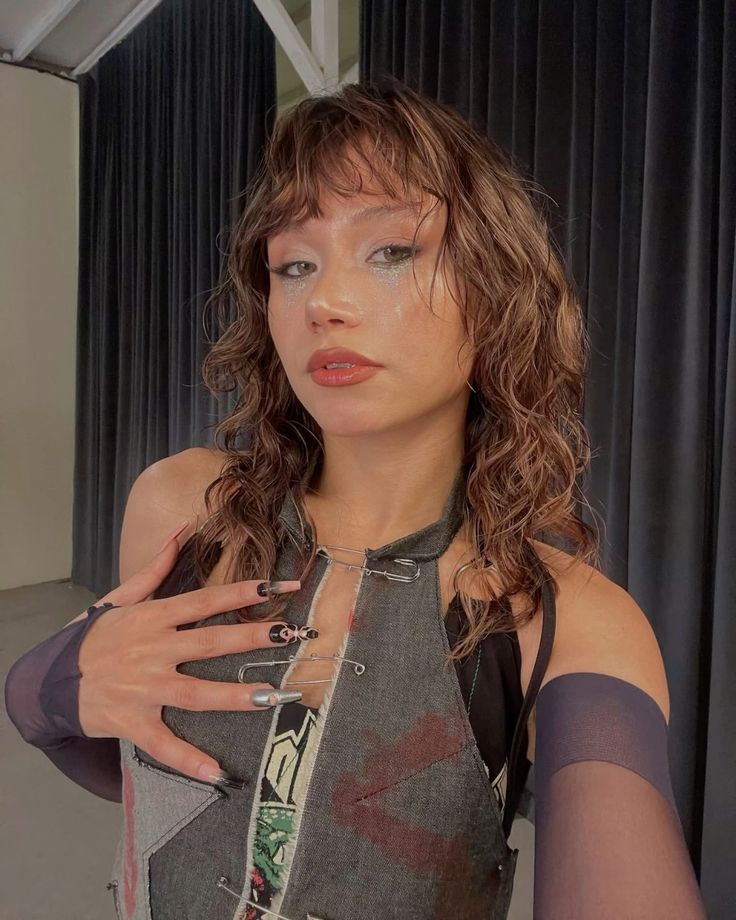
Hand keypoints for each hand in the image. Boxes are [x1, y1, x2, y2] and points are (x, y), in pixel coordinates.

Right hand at [76, 523, 305, 783]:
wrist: (47, 681)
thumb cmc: (91, 639)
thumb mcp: (118, 598)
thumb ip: (154, 568)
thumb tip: (182, 533)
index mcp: (152, 618)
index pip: (206, 601)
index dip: (244, 593)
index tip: (280, 587)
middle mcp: (152, 651)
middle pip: (210, 642)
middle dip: (253, 637)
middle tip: (291, 634)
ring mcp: (144, 688)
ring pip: (196, 693)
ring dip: (235, 695)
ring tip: (272, 696)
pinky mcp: (133, 722)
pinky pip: (164, 744)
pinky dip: (188, 760)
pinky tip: (217, 772)